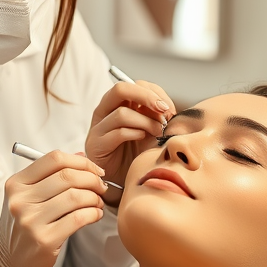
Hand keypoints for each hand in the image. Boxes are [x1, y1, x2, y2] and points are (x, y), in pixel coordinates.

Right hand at [0, 151, 107, 266]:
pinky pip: (78, 219)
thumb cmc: (21, 225)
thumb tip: (81, 156)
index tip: (94, 170)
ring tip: (97, 202)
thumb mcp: (27, 196)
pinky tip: (94, 215)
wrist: (6, 259)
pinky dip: (93, 214)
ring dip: (94, 198)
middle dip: (92, 179)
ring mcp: (31, 220)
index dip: (81, 162)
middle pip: (67, 176)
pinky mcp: (44, 240)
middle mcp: (20, 200)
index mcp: (16, 184)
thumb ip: (51, 175)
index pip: (54, 159)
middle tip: (101, 186)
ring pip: (75, 197)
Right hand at [85, 80, 175, 203]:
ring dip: (146, 121)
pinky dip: (135, 133)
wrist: (122, 181)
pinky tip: (144, 139)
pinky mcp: (96, 144)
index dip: (154, 93)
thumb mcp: (151, 131)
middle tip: (164, 110)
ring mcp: (98, 127)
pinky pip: (117, 132)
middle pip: (121, 89)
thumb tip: (170, 109)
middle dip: (147, 97)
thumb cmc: (136, 155)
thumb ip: (157, 116)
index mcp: (118, 103)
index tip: (169, 108)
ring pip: (122, 112)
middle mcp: (105, 111)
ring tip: (158, 132)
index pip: (134, 85)